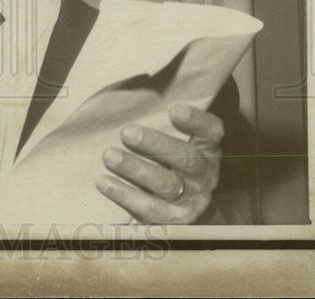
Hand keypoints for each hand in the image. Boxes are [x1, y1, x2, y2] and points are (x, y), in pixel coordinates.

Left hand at [94, 104, 222, 222]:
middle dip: (156, 145)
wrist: (179, 207)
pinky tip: (104, 182)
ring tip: (109, 156)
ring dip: (135, 169)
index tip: (174, 110)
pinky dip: (124, 195)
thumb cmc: (168, 161)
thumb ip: (162, 122)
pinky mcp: (171, 221)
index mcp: (208, 150)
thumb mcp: (175, 140)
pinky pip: (148, 210)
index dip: (196, 121)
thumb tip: (134, 93)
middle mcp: (203, 176)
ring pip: (166, 185)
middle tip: (127, 132)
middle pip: (186, 159)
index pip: (211, 132)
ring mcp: (190, 200)